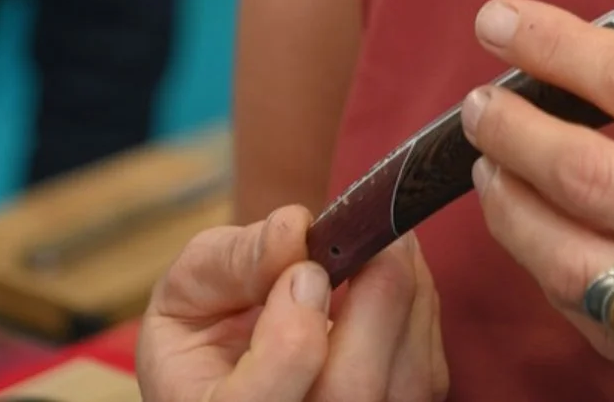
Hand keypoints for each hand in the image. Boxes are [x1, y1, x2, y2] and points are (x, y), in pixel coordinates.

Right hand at [137, 205, 447, 401]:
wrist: (226, 372)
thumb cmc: (202, 332)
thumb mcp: (186, 290)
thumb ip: (231, 261)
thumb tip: (295, 232)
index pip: (264, 400)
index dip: (293, 331)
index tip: (303, 271)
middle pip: (352, 392)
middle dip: (377, 294)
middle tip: (373, 227)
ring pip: (405, 383)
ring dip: (408, 291)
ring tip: (385, 238)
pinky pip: (427, 372)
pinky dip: (421, 310)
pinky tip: (395, 271)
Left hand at [461, 0, 613, 401]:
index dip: (552, 44)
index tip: (502, 20)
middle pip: (586, 173)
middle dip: (510, 128)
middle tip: (480, 100)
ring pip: (575, 264)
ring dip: (514, 208)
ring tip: (492, 169)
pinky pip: (610, 333)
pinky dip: (563, 280)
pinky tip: (548, 245)